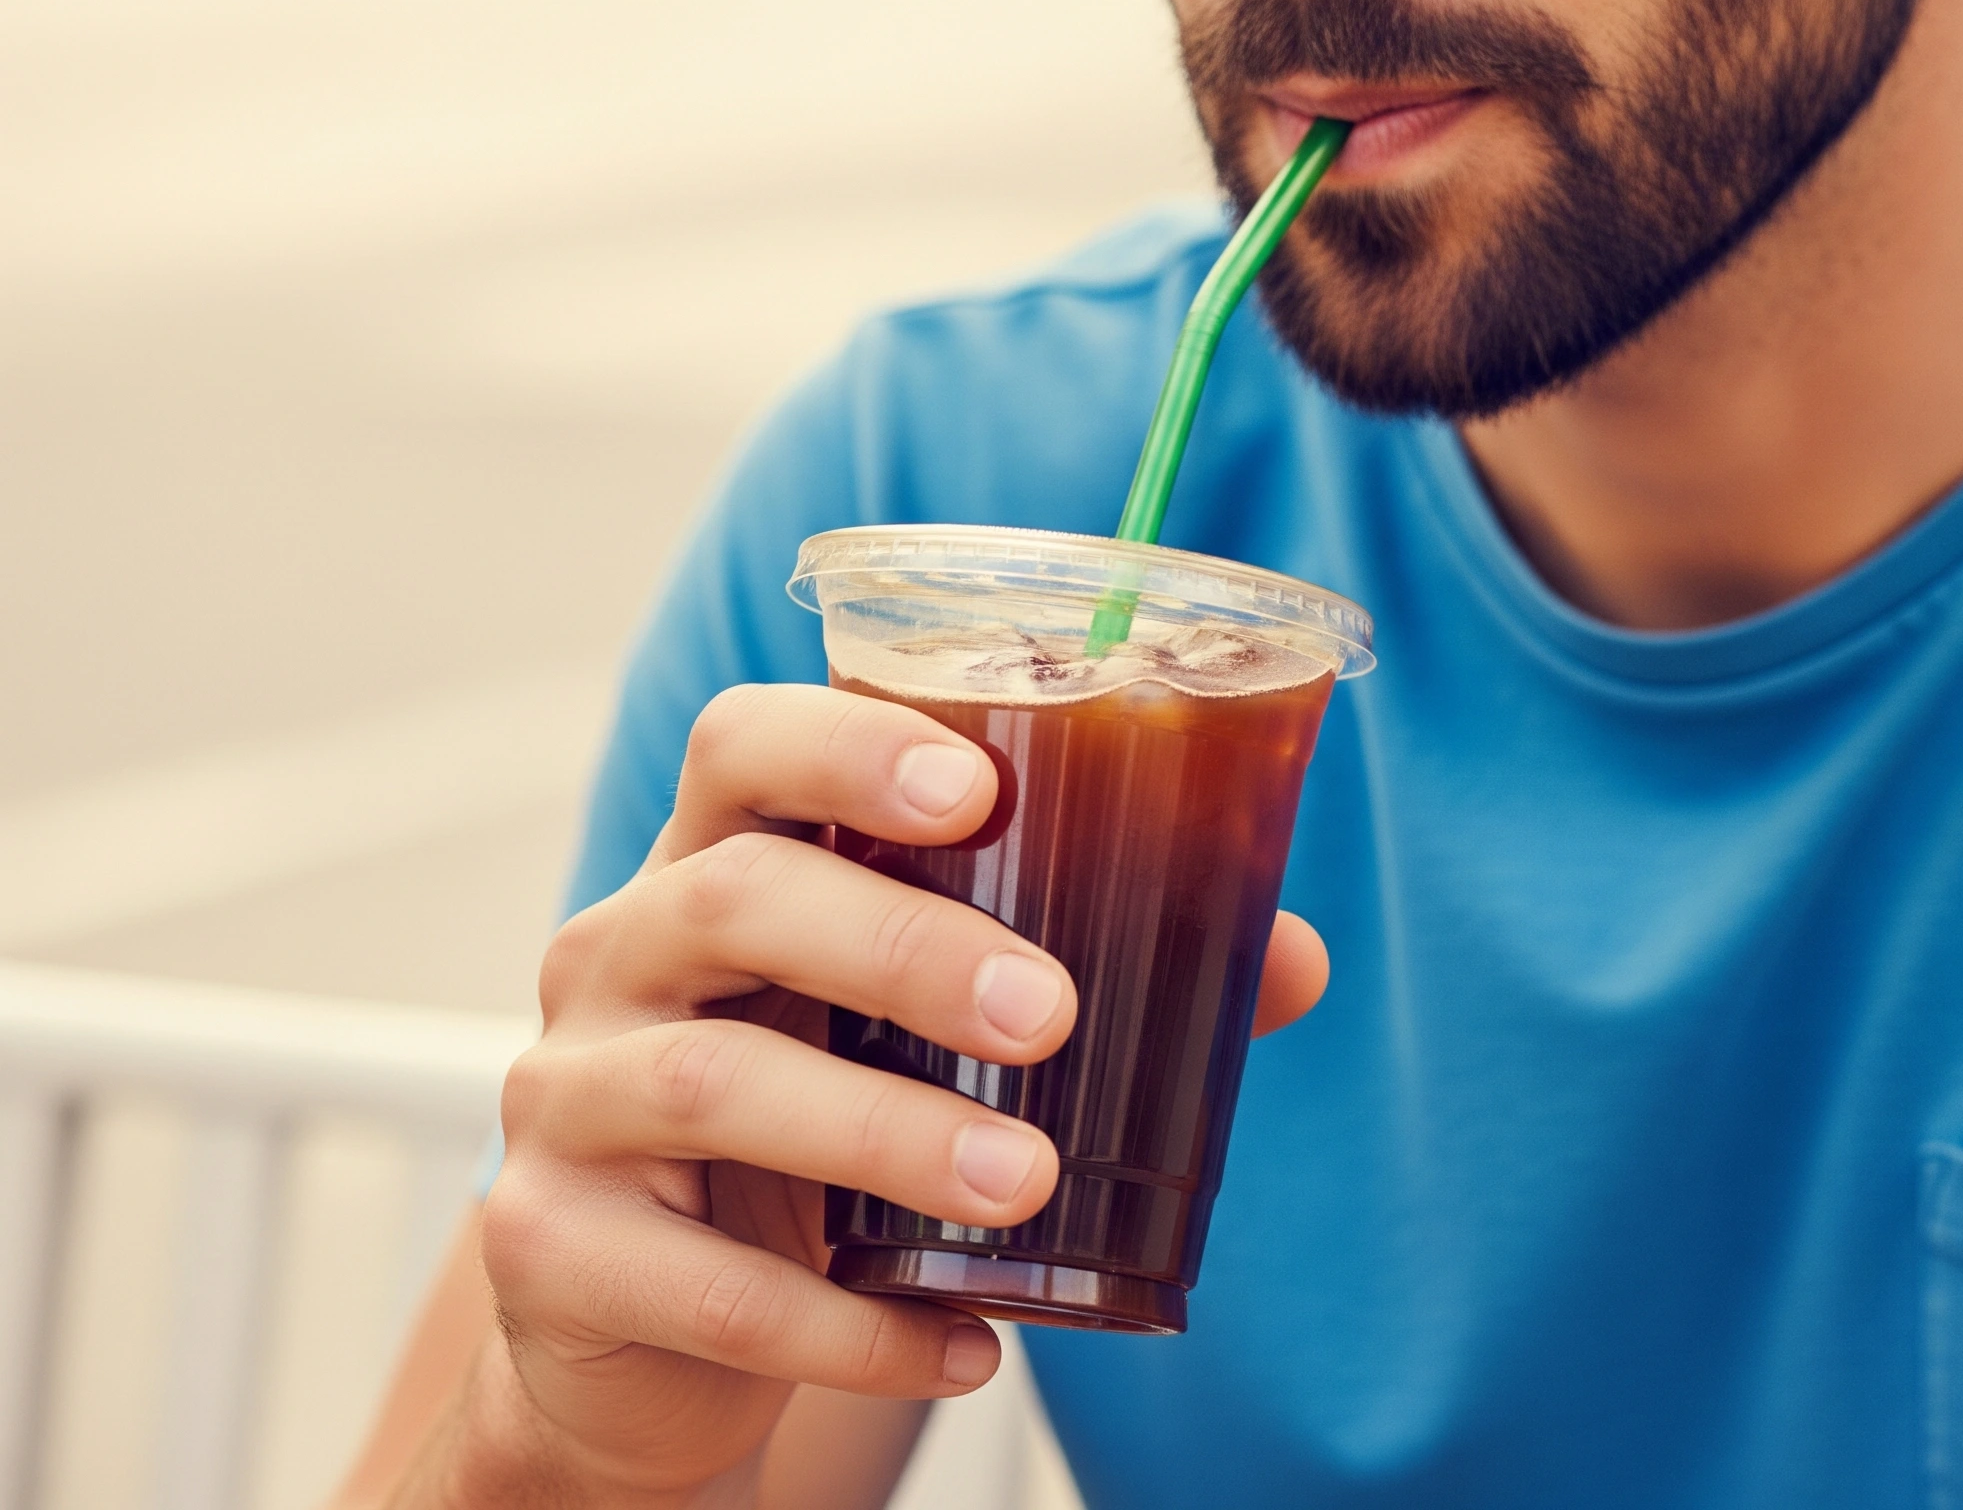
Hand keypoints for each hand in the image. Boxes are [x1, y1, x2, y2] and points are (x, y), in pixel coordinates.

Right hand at [471, 683, 1327, 1502]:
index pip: (741, 750)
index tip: (975, 791)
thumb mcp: (913, 1038)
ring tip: (1028, 1185)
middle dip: (902, 946)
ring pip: (714, 1087)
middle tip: (1050, 1014)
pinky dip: (848, 1325)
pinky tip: (965, 1345)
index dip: (845, 743)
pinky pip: (702, 1286)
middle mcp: (616, 959)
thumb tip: (1289, 959)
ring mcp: (565, 1103)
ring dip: (890, 1134)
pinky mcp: (549, 1249)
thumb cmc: (811, 1135)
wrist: (642, 1332)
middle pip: (733, 897)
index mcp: (712, 869)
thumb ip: (1079, 977)